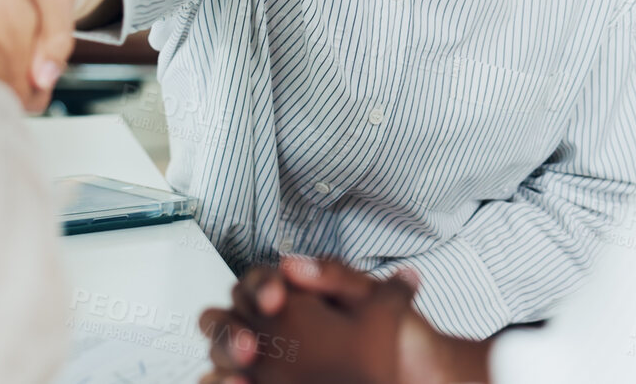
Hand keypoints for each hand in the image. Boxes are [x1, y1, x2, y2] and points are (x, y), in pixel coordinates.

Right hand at [197, 257, 490, 383]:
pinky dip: (224, 383)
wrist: (414, 375)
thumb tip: (294, 264)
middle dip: (230, 329)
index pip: (259, 282)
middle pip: (226, 318)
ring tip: (242, 371)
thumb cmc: (398, 337)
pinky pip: (229, 382)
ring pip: (221, 353)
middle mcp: (272, 326)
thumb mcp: (375, 299)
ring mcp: (264, 360)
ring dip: (223, 358)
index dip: (261, 286)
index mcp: (295, 295)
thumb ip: (335, 275)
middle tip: (250, 346)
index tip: (276, 299)